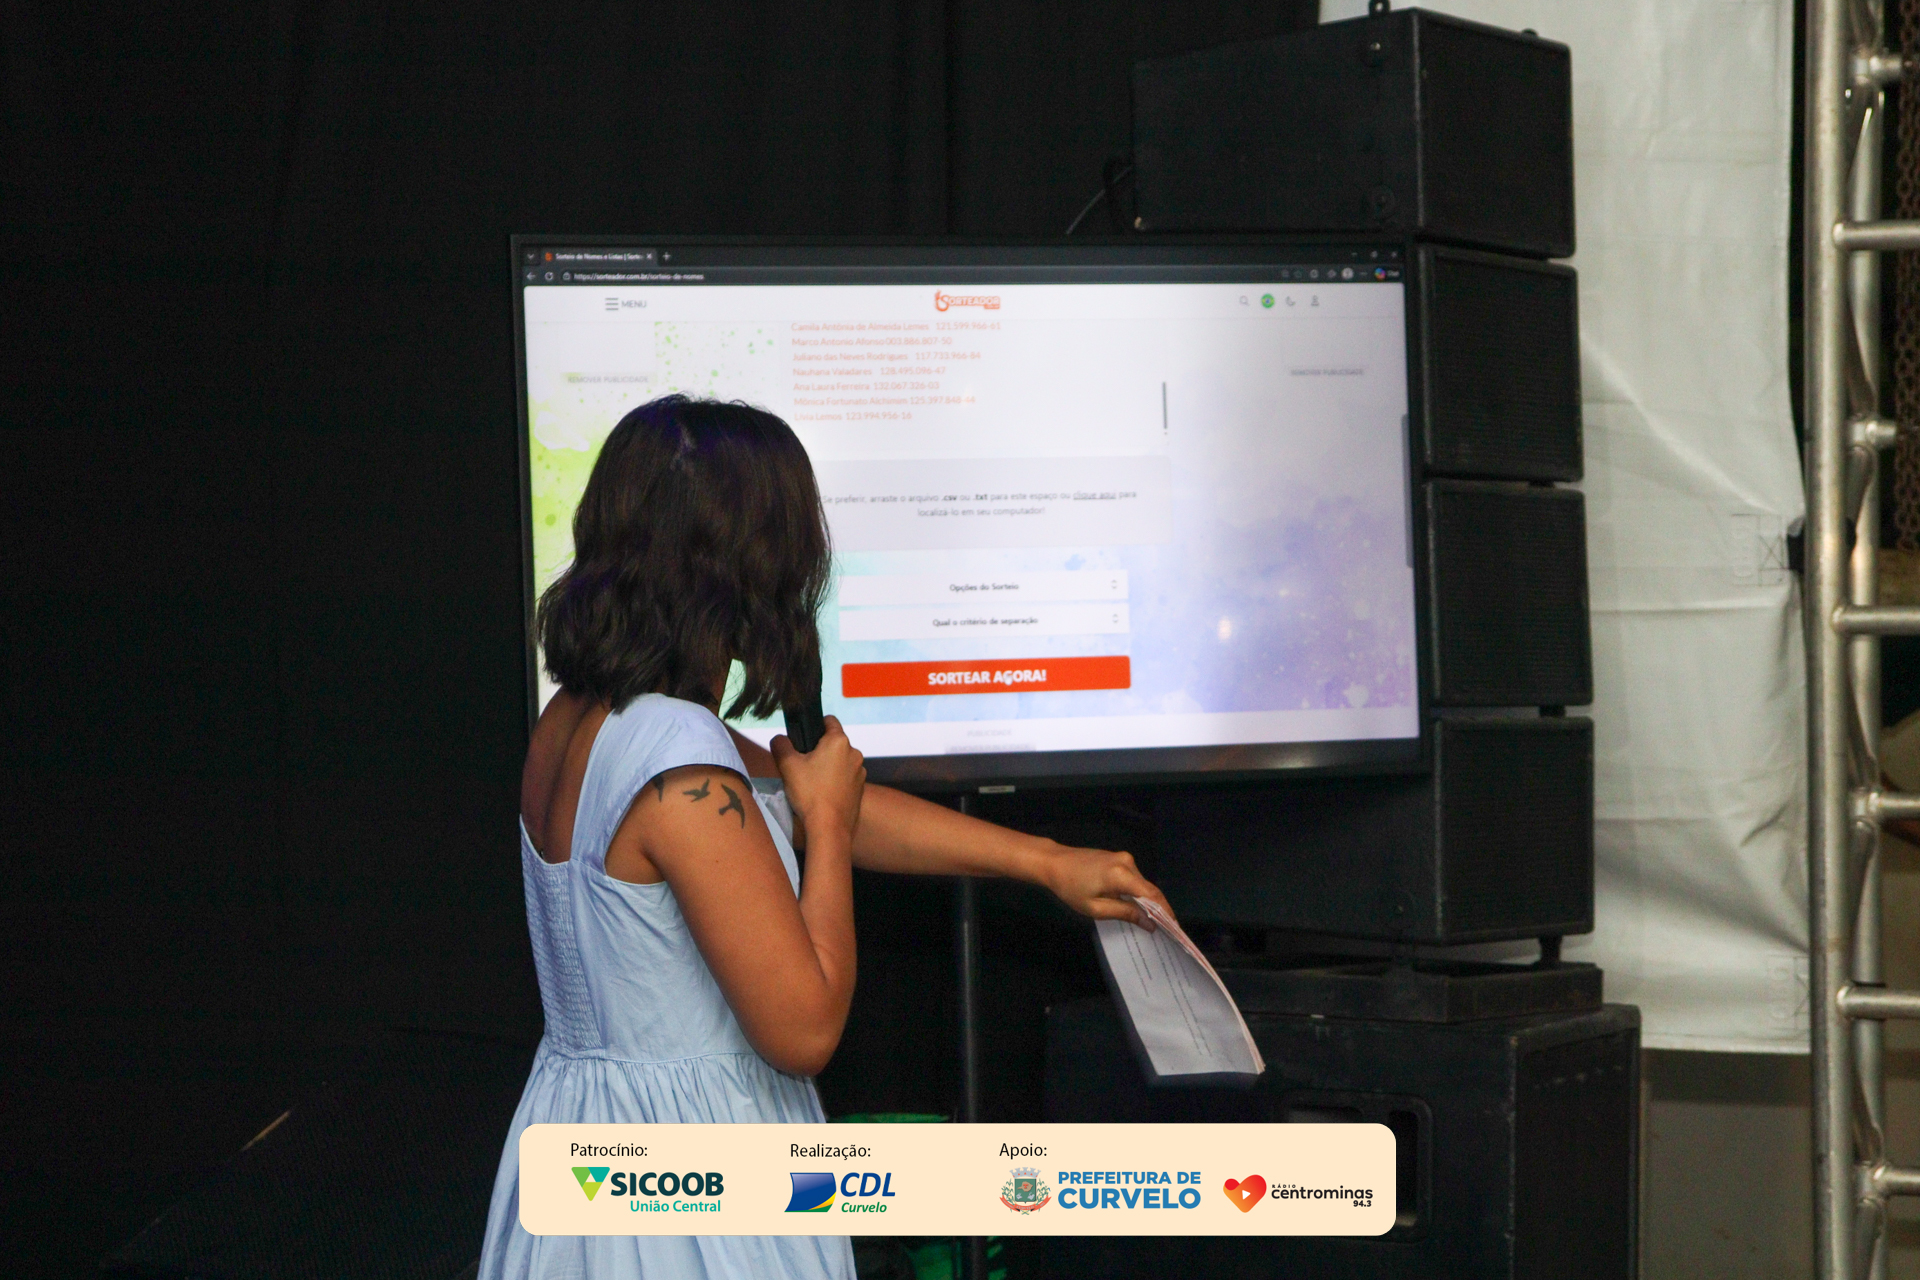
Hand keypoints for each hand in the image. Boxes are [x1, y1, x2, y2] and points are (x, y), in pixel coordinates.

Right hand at [771, 715, 865, 849]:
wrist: (829, 827)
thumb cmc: (810, 793)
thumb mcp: (787, 765)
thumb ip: (781, 745)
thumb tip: (780, 739)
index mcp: (839, 741)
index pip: (829, 720)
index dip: (815, 724)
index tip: (804, 737)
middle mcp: (854, 753)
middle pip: (833, 743)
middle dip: (819, 750)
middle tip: (803, 765)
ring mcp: (860, 772)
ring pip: (840, 761)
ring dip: (828, 766)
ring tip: (812, 783)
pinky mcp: (860, 789)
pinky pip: (846, 777)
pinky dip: (836, 781)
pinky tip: (823, 794)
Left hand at [1039, 845, 1171, 929]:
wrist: (1054, 863)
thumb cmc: (1070, 888)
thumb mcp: (1096, 908)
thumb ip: (1125, 913)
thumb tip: (1150, 923)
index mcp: (1122, 874)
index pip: (1152, 894)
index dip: (1165, 911)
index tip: (1173, 927)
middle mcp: (1127, 862)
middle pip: (1149, 888)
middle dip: (1159, 908)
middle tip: (1166, 929)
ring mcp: (1123, 858)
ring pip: (1142, 883)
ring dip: (1148, 901)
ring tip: (1152, 921)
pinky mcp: (1118, 858)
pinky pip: (1134, 878)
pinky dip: (1138, 892)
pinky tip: (1137, 906)